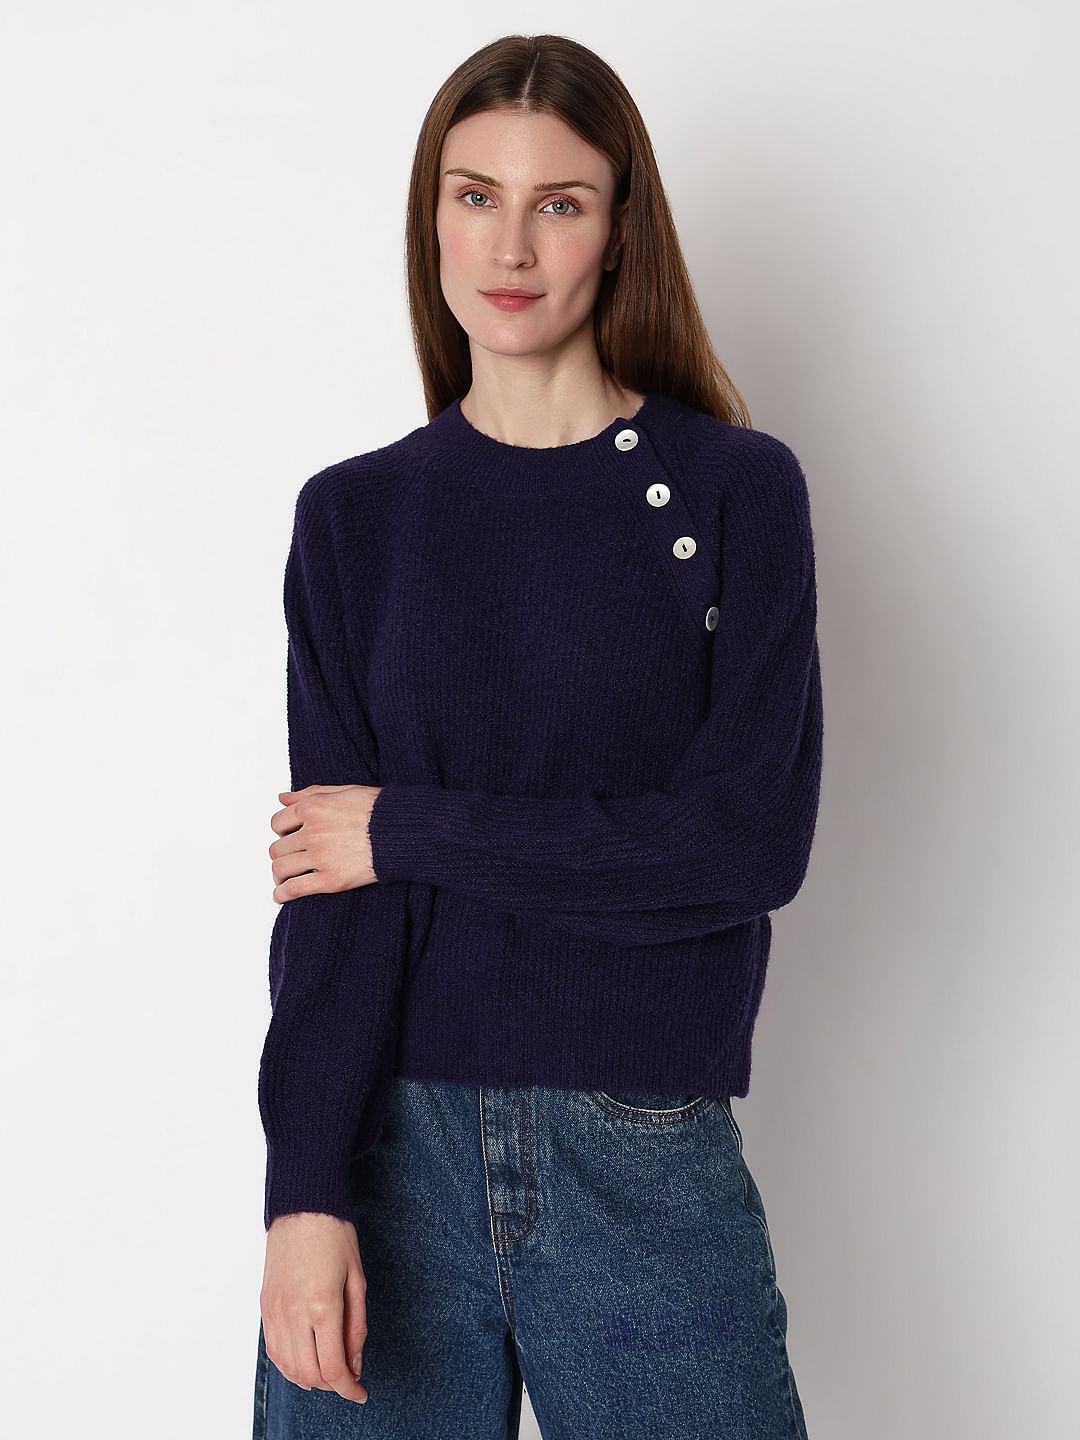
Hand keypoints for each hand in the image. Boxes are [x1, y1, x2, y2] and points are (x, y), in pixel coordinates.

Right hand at [260, 1212, 369, 1403]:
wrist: (302, 1206)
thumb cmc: (334, 1235)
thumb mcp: (357, 1279)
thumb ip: (356, 1326)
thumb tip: (355, 1363)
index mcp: (322, 1306)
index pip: (333, 1367)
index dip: (349, 1388)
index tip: (360, 1393)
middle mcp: (293, 1314)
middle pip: (309, 1374)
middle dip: (331, 1385)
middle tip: (348, 1378)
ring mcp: (274, 1311)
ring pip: (288, 1367)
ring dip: (310, 1378)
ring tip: (329, 1369)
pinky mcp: (264, 1306)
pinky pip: (273, 1351)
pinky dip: (290, 1365)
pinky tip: (305, 1359)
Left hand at [270, 784, 381, 902]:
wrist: (404, 831)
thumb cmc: (380, 810)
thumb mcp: (343, 791)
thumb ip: (310, 793)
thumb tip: (283, 798)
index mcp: (313, 808)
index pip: (278, 823)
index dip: (283, 831)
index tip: (290, 837)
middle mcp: (312, 832)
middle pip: (278, 848)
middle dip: (283, 853)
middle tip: (292, 857)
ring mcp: (320, 857)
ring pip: (281, 868)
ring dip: (280, 873)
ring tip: (285, 876)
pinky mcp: (330, 880)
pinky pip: (294, 889)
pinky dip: (282, 894)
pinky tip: (282, 895)